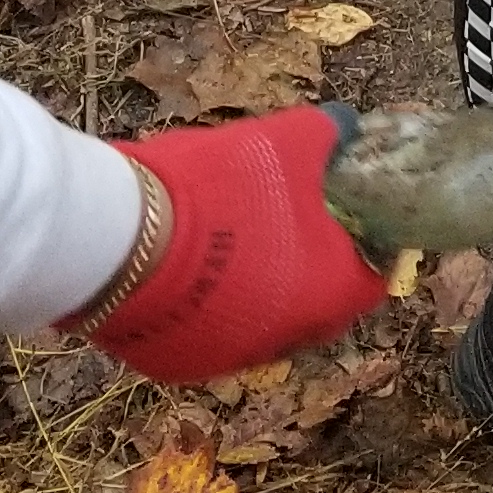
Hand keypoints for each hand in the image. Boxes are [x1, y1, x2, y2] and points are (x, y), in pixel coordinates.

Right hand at [80, 106, 390, 384]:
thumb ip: (326, 135)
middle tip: (288, 229)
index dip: (366, 250)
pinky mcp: (177, 366)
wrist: (121, 237)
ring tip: (230, 246)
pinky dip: (205, 309)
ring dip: (255, 293)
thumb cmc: (219, 189)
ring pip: (259, 325)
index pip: (370, 283)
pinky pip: (205, 336)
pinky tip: (185, 272)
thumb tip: (345, 126)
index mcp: (328, 293)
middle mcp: (287, 339)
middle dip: (308, 272)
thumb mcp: (285, 141)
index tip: (349, 223)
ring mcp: (229, 359)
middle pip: (316, 308)